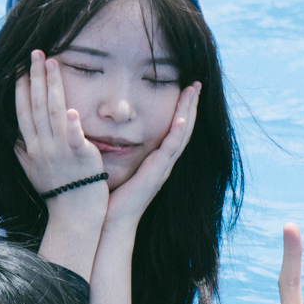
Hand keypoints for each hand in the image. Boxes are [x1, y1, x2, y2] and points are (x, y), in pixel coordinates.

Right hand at [14, 50, 109, 198]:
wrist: (74, 213)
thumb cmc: (57, 192)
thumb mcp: (32, 170)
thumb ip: (22, 151)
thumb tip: (12, 137)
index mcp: (32, 146)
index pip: (24, 111)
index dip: (22, 88)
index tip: (22, 68)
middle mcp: (43, 146)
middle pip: (37, 105)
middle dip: (35, 77)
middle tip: (36, 53)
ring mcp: (61, 151)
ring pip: (54, 112)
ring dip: (52, 87)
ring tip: (52, 63)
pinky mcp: (81, 158)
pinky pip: (74, 140)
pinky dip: (71, 126)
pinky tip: (70, 110)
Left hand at [103, 82, 199, 228]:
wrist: (113, 220)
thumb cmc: (112, 196)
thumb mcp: (118, 165)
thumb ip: (117, 149)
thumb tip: (107, 131)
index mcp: (156, 159)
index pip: (174, 129)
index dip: (181, 109)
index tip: (184, 88)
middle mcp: (164, 162)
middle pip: (183, 128)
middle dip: (190, 104)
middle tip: (196, 83)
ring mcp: (162, 167)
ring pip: (181, 134)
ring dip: (188, 112)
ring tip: (193, 92)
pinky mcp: (156, 173)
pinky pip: (170, 149)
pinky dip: (177, 133)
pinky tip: (181, 118)